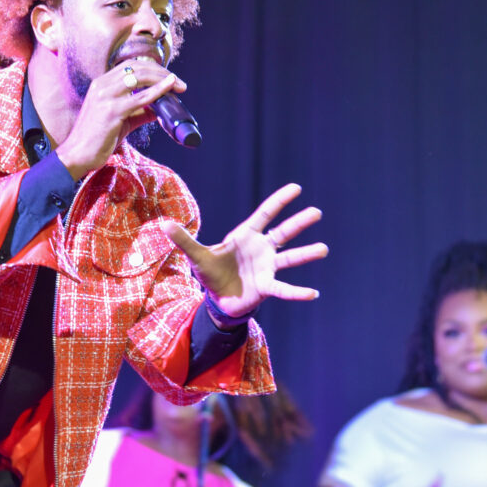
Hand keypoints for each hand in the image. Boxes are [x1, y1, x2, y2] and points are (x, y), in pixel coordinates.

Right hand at [56, 59, 185, 179]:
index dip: (153, 68)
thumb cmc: (97, 138)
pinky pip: (139, 98)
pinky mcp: (111, 111)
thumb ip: (139, 112)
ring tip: (179, 86)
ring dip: (163, 79)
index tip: (169, 76)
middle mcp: (102, 85)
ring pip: (140, 77)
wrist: (77, 154)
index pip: (131, 66)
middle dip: (162, 72)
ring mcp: (106, 96)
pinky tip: (169, 88)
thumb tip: (159, 109)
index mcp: (101, 83)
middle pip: (138, 68)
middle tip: (180, 82)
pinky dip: (157, 91)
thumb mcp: (121, 120)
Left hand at [161, 183, 327, 319]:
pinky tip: (313, 293)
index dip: (279, 201)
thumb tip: (163, 224)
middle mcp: (261, 249)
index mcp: (246, 236)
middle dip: (299, 222)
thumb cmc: (211, 272)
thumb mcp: (196, 255)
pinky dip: (297, 292)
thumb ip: (184, 240)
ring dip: (306, 254)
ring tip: (323, 249)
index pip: (265, 214)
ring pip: (290, 258)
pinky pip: (284, 288)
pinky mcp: (267, 286)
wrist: (219, 298)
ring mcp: (267, 267)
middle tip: (317, 212)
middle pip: (284, 232)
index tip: (296, 188)